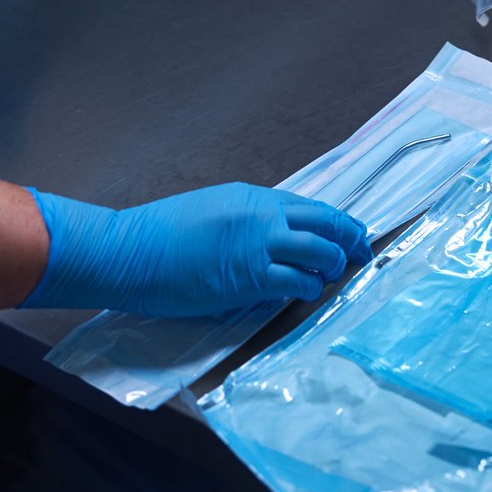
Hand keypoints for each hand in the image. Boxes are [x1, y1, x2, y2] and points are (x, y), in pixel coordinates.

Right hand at [21, 183, 371, 316]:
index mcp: (253, 197)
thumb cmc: (160, 236)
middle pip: (326, 223)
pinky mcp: (251, 278)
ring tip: (330, 276)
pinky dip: (308, 288)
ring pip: (320, 252)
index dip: (337, 222)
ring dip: (331, 266)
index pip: (310, 207)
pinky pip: (297, 282)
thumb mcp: (211, 210)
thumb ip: (246, 220)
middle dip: (350, 239)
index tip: (350, 234)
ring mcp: (259, 245)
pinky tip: (304, 293)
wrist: (130, 252)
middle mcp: (263, 216)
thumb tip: (271, 236)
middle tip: (361, 254)